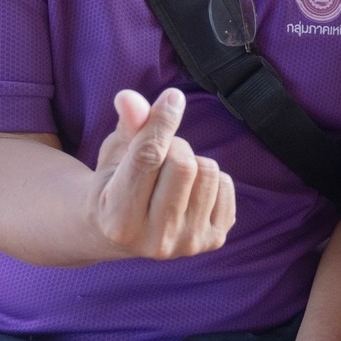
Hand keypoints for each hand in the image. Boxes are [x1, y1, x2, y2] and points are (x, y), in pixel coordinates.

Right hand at [81, 88, 235, 260]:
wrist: (123, 233)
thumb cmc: (115, 184)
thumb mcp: (114, 154)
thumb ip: (126, 126)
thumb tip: (130, 98)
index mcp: (118, 219)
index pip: (147, 158)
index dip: (161, 121)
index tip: (173, 96)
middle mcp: (154, 240)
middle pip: (183, 164)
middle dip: (174, 145)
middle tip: (160, 154)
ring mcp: (187, 244)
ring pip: (208, 171)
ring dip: (193, 161)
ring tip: (171, 175)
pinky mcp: (213, 241)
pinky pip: (227, 185)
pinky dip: (209, 177)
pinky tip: (188, 191)